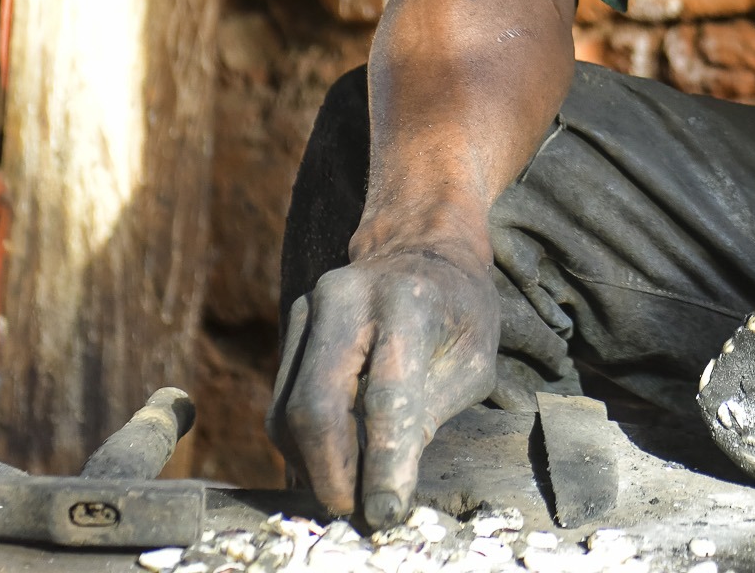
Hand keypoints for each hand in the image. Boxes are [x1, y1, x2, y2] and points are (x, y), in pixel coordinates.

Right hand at [270, 246, 501, 525]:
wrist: (420, 245)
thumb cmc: (458, 309)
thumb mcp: (471, 359)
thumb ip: (429, 413)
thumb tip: (387, 481)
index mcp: (407, 301)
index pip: (386, 395)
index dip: (384, 460)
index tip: (386, 509)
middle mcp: (346, 298)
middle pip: (317, 404)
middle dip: (332, 471)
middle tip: (353, 510)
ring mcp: (309, 308)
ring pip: (289, 409)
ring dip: (312, 464)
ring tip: (345, 492)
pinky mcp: (290, 325)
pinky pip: (283, 400)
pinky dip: (302, 444)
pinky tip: (329, 464)